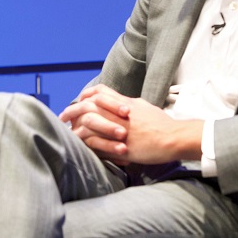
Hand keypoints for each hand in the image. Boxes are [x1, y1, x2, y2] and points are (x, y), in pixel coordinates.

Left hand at [59, 85, 202, 164]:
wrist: (175, 138)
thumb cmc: (163, 125)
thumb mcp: (144, 108)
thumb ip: (128, 105)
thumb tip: (119, 105)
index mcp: (125, 102)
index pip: (100, 92)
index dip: (86, 95)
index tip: (78, 100)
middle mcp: (119, 112)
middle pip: (89, 105)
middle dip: (73, 110)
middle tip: (63, 116)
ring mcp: (118, 127)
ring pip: (89, 122)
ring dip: (76, 127)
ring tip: (67, 132)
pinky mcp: (120, 143)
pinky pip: (97, 141)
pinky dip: (86, 142)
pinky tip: (79, 145)